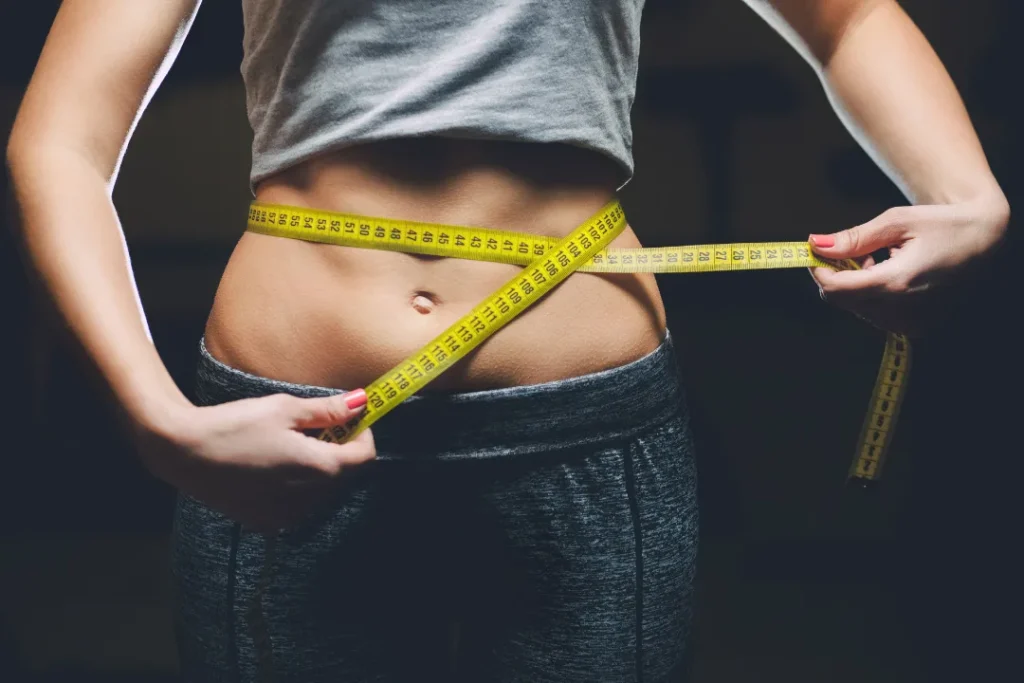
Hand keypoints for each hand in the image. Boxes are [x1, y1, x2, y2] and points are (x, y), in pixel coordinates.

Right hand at [137, 390, 374, 531]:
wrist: (182, 452)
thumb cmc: (234, 425)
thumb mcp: (284, 409)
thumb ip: (327, 409)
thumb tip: (361, 402)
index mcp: (317, 469)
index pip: (364, 457)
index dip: (362, 434)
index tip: (351, 417)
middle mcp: (307, 500)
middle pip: (344, 475)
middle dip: (340, 448)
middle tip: (317, 425)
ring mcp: (286, 516)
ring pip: (322, 491)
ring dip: (319, 468)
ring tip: (291, 444)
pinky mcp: (265, 522)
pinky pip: (298, 504)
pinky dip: (297, 486)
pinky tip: (274, 465)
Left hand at [808, 195, 1008, 335]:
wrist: (982, 240)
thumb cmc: (941, 224)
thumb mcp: (896, 222)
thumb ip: (854, 238)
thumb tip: (817, 245)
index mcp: (896, 283)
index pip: (837, 288)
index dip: (819, 270)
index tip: (815, 252)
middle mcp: (902, 310)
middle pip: (843, 299)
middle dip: (838, 274)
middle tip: (855, 249)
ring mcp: (909, 322)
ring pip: (856, 308)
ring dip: (856, 283)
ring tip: (880, 259)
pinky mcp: (914, 326)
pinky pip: (874, 313)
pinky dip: (871, 293)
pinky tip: (889, 273)